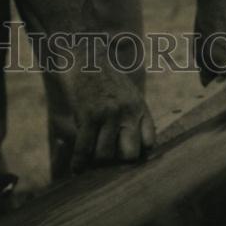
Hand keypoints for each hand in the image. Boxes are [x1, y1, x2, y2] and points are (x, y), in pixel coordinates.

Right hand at [62, 56, 155, 172]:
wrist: (86, 57)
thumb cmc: (106, 79)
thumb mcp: (128, 94)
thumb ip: (132, 117)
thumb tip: (134, 149)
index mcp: (139, 107)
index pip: (149, 142)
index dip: (139, 153)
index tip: (127, 157)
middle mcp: (127, 112)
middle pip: (129, 154)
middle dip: (118, 162)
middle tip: (109, 162)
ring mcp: (108, 113)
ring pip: (105, 154)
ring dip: (96, 161)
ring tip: (91, 162)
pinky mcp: (88, 114)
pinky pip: (84, 147)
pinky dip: (79, 162)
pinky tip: (76, 168)